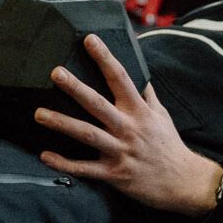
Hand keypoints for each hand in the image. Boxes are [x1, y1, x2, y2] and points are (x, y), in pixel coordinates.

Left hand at [35, 34, 222, 216]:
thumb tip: (138, 70)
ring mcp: (120, 152)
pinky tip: (45, 155)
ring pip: (87, 135)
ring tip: (39, 114)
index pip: (120, 78)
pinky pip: (85, 169)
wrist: (184, 183)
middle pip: (98, 104)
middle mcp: (128, 129)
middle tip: (55, 73)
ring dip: (62, 124)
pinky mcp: (114, 174)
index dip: (104, 58)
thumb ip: (146, 94)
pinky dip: (64, 164)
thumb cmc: (169, 146)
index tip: (89, 40)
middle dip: (76, 88)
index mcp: (139, 111)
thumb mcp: (161, 115)